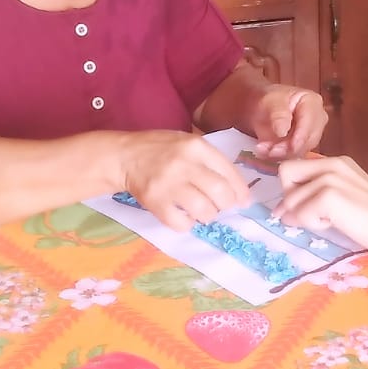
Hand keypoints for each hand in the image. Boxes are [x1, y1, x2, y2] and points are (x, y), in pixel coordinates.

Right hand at [120, 132, 249, 230]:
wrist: (124, 156)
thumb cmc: (161, 149)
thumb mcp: (188, 143)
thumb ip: (211, 161)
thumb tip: (239, 192)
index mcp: (196, 146)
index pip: (229, 172)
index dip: (241, 191)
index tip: (243, 201)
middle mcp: (184, 164)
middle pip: (220, 193)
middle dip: (226, 205)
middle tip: (220, 206)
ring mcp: (168, 184)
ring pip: (204, 210)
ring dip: (208, 215)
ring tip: (202, 211)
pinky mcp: (155, 202)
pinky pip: (181, 223)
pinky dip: (187, 224)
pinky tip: (185, 217)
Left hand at [250, 85, 327, 158]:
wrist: (262, 109)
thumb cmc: (268, 100)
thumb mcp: (270, 102)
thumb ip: (278, 114)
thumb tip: (282, 131)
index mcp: (312, 102)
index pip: (310, 122)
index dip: (301, 136)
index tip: (290, 146)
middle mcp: (317, 120)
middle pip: (309, 140)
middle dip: (288, 149)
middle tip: (269, 150)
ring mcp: (311, 135)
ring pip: (301, 151)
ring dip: (280, 154)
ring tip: (262, 149)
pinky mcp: (303, 148)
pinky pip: (293, 157)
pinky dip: (278, 157)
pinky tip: (265, 153)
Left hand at [274, 155, 367, 254]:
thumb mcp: (344, 198)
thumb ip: (317, 195)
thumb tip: (283, 212)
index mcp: (335, 162)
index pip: (294, 167)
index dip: (291, 189)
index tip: (299, 210)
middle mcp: (330, 164)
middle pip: (286, 175)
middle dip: (291, 200)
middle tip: (313, 217)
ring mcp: (328, 178)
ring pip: (291, 199)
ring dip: (304, 216)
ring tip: (331, 221)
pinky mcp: (328, 195)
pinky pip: (300, 214)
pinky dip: (312, 224)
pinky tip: (334, 223)